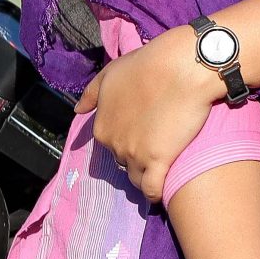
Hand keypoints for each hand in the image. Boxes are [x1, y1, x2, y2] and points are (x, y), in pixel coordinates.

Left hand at [78, 26, 222, 199]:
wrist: (181, 68)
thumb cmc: (148, 65)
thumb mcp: (111, 72)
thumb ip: (92, 93)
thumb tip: (78, 111)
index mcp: (101, 126)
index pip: (110, 144)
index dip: (127, 140)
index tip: (142, 134)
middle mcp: (113, 144)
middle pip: (123, 161)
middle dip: (136, 157)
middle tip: (156, 145)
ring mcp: (135, 156)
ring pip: (137, 178)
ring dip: (146, 176)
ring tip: (161, 171)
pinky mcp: (158, 163)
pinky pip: (152, 190)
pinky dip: (155, 194)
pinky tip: (162, 193)